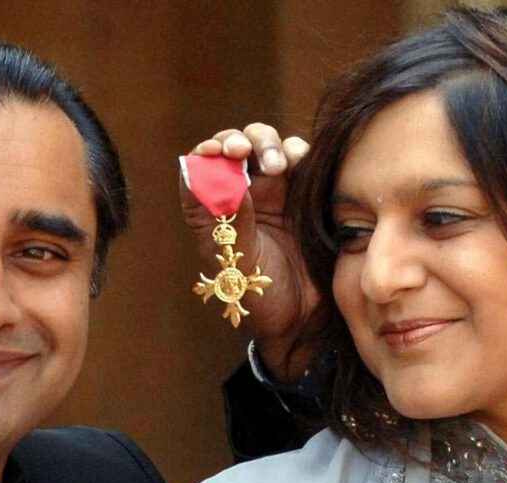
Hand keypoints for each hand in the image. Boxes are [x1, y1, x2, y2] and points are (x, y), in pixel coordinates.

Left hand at [181, 123, 319, 380]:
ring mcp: (274, 190)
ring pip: (267, 145)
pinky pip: (302, 158)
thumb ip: (233, 223)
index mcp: (214, 210)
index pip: (201, 167)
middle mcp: (241, 194)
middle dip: (239, 141)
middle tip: (244, 151)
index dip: (206, 151)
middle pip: (235, 147)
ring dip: (269, 144)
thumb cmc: (260, 297)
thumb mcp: (237, 264)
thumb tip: (229, 177)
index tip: (216, 151)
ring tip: (278, 165)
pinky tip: (301, 161)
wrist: (304, 318)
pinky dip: (299, 150)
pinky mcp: (305, 191)